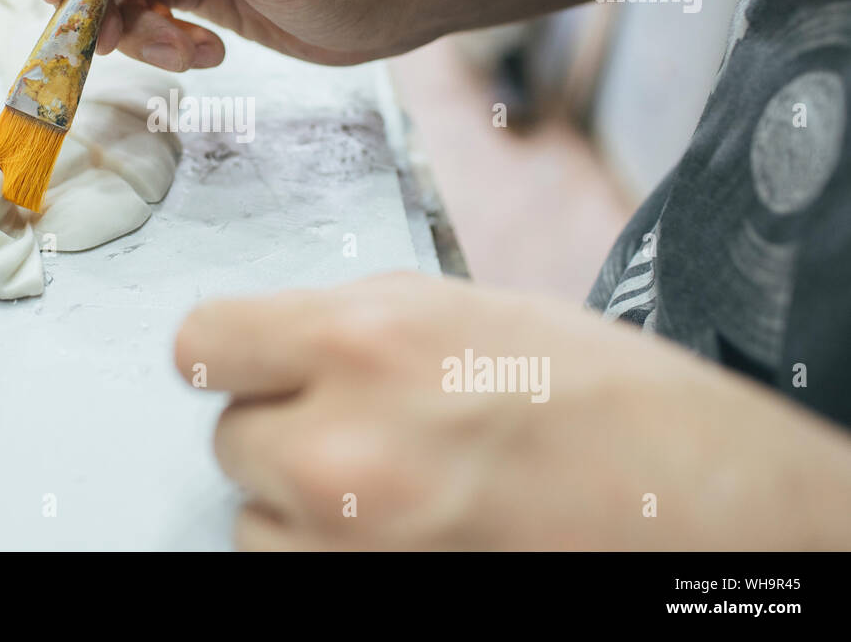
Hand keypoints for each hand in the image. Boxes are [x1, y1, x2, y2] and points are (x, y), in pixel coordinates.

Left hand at [175, 272, 850, 549]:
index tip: (244, 363)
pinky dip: (326, 554)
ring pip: (255, 523)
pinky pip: (293, 573)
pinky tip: (399, 530)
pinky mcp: (372, 602)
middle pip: (230, 440)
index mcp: (366, 339)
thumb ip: (351, 325)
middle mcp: (345, 445)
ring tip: (394, 487)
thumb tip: (274, 344)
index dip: (232, 354)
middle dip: (283, 430)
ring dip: (301, 507)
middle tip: (355, 427)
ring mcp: (354, 542)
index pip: (203, 345)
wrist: (708, 505)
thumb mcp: (466, 310)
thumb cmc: (608, 400)